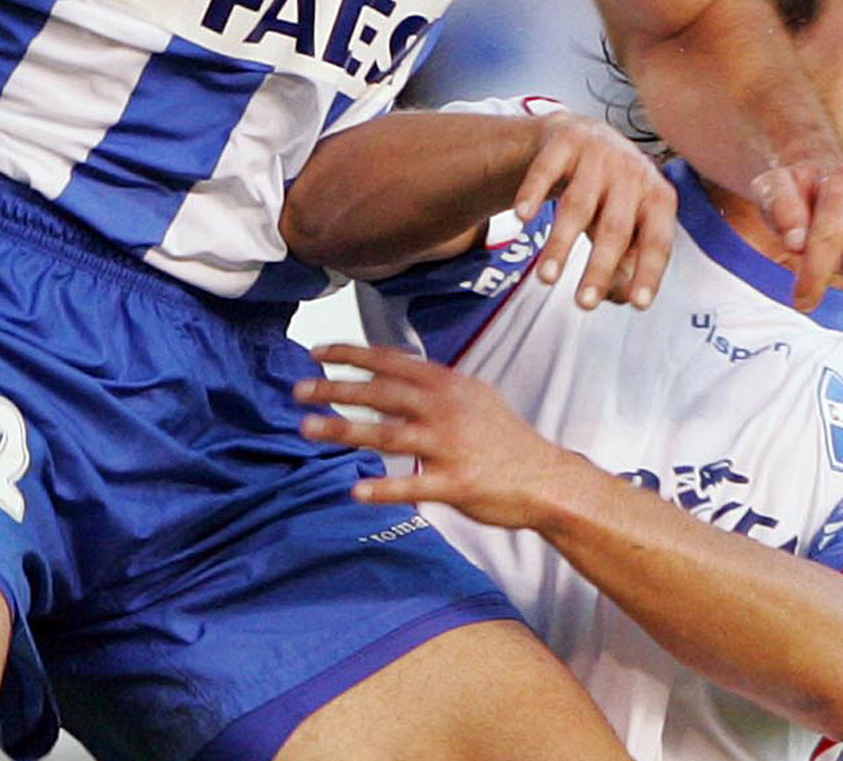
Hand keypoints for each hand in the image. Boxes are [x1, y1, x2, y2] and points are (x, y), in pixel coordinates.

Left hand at [296, 343, 569, 527]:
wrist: (543, 477)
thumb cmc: (504, 437)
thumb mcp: (472, 394)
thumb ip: (434, 382)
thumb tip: (397, 368)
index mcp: (447, 384)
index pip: (391, 361)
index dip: (352, 354)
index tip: (317, 352)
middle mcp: (445, 408)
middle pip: (381, 393)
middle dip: (336, 389)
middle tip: (298, 390)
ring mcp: (449, 445)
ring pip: (387, 434)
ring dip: (344, 430)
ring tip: (308, 429)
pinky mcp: (455, 483)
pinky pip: (412, 485)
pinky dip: (383, 487)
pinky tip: (355, 489)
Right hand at [515, 111, 675, 310]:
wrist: (584, 134)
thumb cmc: (611, 193)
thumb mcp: (628, 225)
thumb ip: (629, 263)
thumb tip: (624, 296)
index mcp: (657, 197)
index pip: (657, 241)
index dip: (649, 272)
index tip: (639, 303)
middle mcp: (632, 172)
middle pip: (615, 227)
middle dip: (599, 268)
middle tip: (584, 303)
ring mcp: (598, 153)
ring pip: (578, 204)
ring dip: (561, 243)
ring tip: (547, 278)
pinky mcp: (565, 139)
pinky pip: (545, 169)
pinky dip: (533, 193)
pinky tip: (523, 218)